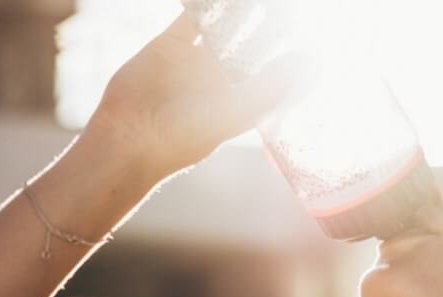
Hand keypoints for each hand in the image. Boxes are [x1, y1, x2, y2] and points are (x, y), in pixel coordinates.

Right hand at [85, 11, 312, 182]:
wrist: (132, 137)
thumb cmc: (187, 138)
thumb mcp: (235, 115)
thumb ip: (271, 89)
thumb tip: (311, 64)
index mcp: (242, 98)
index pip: (271, 67)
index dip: (287, 48)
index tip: (307, 28)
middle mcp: (221, 78)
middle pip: (250, 42)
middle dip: (267, 24)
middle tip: (287, 9)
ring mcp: (196, 60)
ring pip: (223, 26)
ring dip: (239, 10)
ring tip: (259, 2)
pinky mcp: (170, 45)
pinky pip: (191, 18)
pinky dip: (204, 5)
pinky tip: (216, 0)